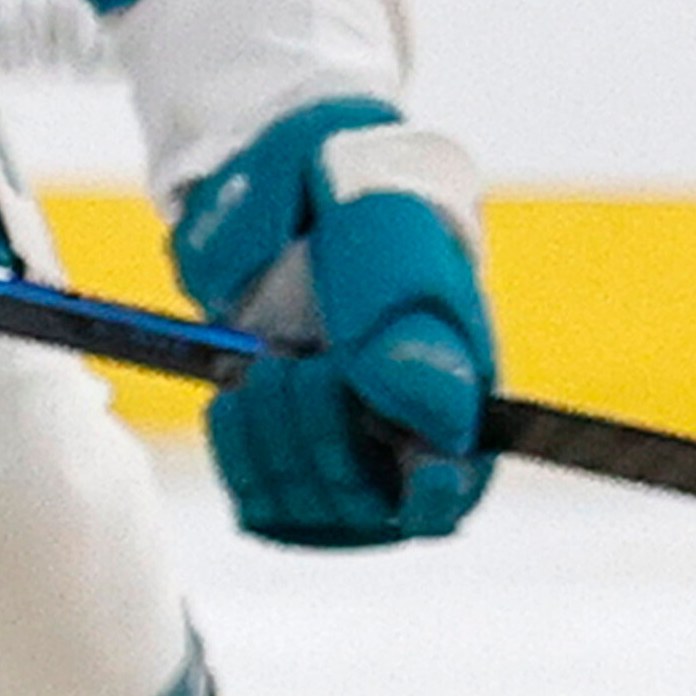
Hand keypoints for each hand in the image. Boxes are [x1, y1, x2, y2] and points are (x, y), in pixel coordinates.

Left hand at [169, 99, 495, 547]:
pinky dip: (238, 446)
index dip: (433, 496)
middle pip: (367, 503)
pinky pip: (254, 497)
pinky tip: (239, 395)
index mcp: (457, 399)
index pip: (454, 492)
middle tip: (304, 362)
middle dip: (325, 433)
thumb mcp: (391, 252)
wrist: (286, 192)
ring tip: (269, 363)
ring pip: (305, 503)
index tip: (412, 472)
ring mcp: (337, 455)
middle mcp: (401, 442)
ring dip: (273, 433)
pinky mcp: (278, 460)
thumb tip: (434, 418)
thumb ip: (410, 334)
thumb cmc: (364, 214)